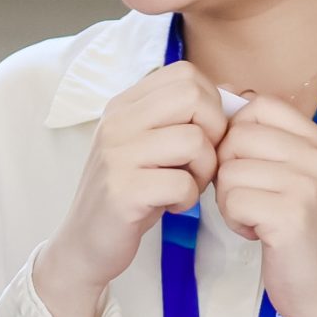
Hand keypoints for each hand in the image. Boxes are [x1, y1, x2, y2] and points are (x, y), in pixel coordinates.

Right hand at [36, 63, 228, 316]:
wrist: (83, 243)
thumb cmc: (129, 193)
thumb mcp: (147, 146)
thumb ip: (178, 118)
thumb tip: (232, 94)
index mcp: (123, 105)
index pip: (184, 73)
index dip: (210, 103)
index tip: (204, 134)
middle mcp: (116, 122)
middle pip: (193, 97)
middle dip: (214, 132)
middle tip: (201, 162)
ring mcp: (116, 155)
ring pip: (194, 140)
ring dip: (204, 170)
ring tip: (187, 186)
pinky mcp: (122, 191)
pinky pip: (182, 183)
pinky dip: (188, 198)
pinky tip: (173, 206)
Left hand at [213, 93, 316, 316]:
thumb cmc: (300, 232)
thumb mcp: (296, 176)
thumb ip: (268, 140)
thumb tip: (224, 92)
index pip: (260, 105)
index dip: (237, 133)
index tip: (247, 165)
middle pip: (238, 136)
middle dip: (229, 170)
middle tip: (251, 198)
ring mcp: (309, 185)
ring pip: (229, 170)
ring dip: (231, 199)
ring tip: (257, 217)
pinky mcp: (291, 215)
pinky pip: (232, 200)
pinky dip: (234, 220)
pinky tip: (257, 233)